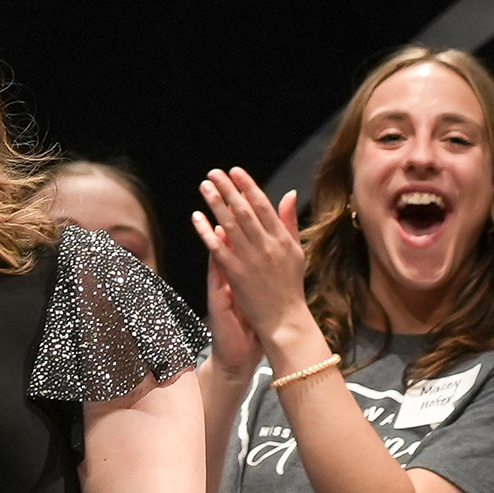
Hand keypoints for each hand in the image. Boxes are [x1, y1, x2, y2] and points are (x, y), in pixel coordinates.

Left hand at [190, 169, 316, 362]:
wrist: (285, 321)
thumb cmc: (290, 287)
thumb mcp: (297, 251)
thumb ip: (290, 222)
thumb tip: (289, 193)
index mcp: (282, 239)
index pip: (263, 205)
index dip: (248, 186)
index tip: (235, 172)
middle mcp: (267, 246)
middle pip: (244, 211)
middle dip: (228, 189)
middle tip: (214, 173)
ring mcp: (251, 260)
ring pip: (230, 225)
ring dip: (216, 204)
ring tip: (204, 187)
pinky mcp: (237, 275)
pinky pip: (218, 249)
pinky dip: (207, 232)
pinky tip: (197, 218)